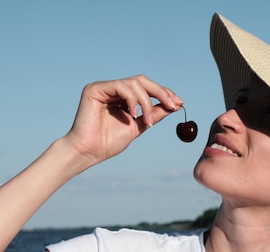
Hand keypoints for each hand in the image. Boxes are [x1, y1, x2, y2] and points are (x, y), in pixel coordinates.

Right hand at [64, 75, 182, 164]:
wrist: (89, 152)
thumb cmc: (108, 142)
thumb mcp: (139, 126)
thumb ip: (154, 114)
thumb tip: (175, 105)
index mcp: (122, 97)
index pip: (146, 88)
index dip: (163, 93)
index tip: (179, 103)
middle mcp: (113, 89)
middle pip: (142, 81)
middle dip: (161, 92)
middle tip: (173, 104)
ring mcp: (104, 87)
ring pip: (134, 83)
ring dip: (146, 102)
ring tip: (147, 121)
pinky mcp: (95, 89)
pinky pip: (121, 86)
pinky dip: (132, 99)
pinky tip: (133, 114)